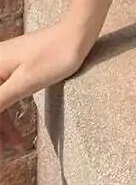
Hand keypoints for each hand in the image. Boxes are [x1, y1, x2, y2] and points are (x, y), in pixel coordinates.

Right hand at [0, 21, 89, 158]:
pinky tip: (18, 131)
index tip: (0, 146)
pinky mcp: (17, 67)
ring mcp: (5, 64)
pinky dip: (10, 112)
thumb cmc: (54, 56)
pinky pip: (6, 93)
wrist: (78, 34)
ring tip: (17, 145)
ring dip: (3, 125)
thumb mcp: (23, 84)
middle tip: (4, 151)